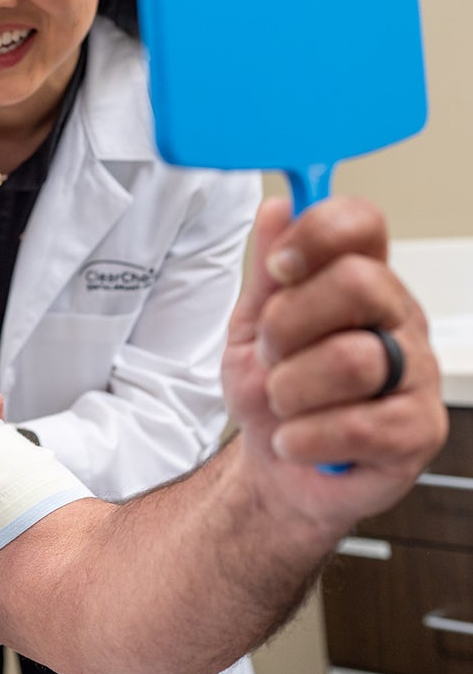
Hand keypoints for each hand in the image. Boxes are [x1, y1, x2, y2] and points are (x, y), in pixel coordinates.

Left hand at [221, 196, 446, 534]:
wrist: (277, 464)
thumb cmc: (272, 390)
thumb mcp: (253, 325)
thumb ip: (267, 272)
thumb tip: (278, 209)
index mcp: (358, 281)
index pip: (362, 224)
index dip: (318, 233)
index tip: (279, 266)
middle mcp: (396, 317)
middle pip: (357, 283)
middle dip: (288, 325)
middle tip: (273, 355)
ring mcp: (416, 372)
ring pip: (350, 359)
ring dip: (290, 389)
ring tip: (285, 405)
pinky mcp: (419, 430)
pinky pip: (358, 425)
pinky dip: (304, 437)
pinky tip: (296, 440)